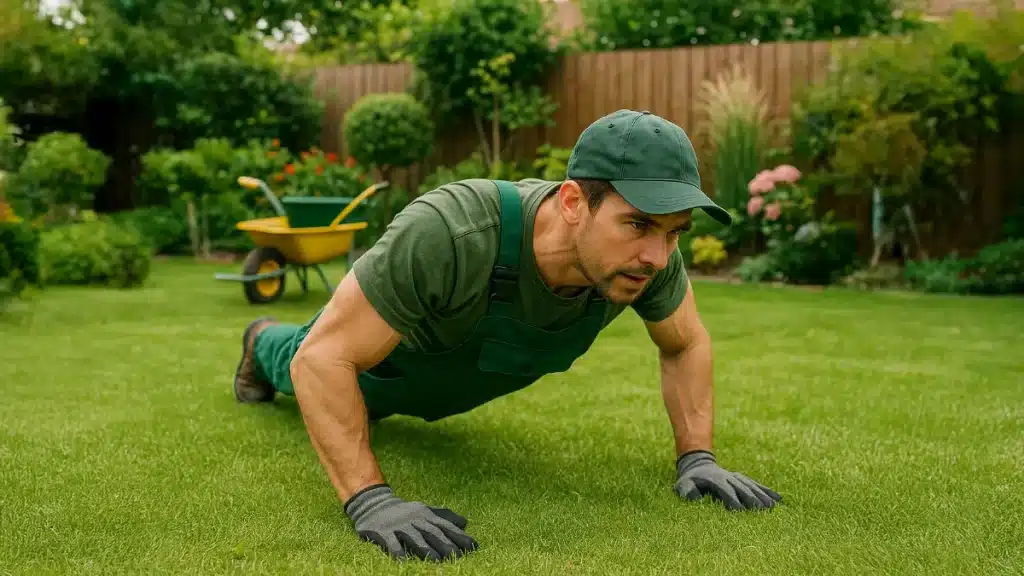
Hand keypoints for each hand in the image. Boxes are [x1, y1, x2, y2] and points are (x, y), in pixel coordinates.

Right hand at [344, 484, 478, 560]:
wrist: (373, 503)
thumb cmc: (404, 512)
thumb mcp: (425, 511)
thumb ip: (444, 517)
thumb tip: (465, 522)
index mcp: (426, 515)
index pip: (445, 527)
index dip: (459, 536)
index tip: (473, 546)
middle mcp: (414, 519)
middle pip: (432, 533)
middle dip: (446, 544)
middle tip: (457, 556)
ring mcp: (398, 525)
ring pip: (414, 537)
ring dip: (426, 549)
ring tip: (437, 561)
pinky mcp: (383, 532)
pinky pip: (391, 543)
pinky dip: (397, 551)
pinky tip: (403, 561)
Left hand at [673, 450, 781, 510]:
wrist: (698, 464)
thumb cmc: (690, 479)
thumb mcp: (683, 484)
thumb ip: (686, 490)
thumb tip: (694, 498)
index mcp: (715, 479)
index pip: (725, 490)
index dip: (732, 499)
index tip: (740, 510)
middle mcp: (728, 477)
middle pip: (742, 488)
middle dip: (751, 498)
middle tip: (761, 510)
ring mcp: (737, 477)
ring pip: (752, 486)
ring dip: (762, 496)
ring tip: (772, 506)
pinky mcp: (742, 479)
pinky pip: (756, 484)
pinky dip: (767, 491)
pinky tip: (778, 499)